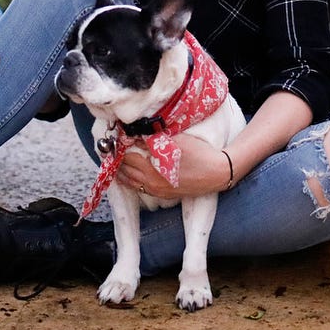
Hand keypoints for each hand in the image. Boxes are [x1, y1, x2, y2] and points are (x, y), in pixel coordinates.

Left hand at [117, 136, 231, 199]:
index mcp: (152, 170)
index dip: (119, 147)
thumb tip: (133, 134)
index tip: (114, 139)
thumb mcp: (175, 141)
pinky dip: (132, 180)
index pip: (127, 158)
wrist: (218, 173)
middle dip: (118, 160)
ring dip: (122, 171)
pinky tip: (132, 172)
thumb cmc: (199, 153)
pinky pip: (141, 188)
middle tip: (111, 149)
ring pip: (131, 183)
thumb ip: (152, 139)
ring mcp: (158, 191)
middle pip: (125, 172)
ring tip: (117, 160)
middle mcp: (152, 184)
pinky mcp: (164, 194)